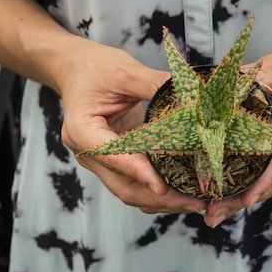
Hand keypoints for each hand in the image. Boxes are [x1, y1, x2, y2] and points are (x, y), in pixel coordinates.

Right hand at [58, 36, 207, 213]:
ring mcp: (99, 160)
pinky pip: (135, 180)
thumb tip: (194, 96)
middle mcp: (87, 152)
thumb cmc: (96, 68)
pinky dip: (157, 186)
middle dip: (159, 198)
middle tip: (195, 204)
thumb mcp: (125, 71)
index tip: (165, 186)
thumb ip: (156, 84)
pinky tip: (183, 188)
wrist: (76, 68)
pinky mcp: (114, 160)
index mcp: (82, 130)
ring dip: (161, 199)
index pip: (112, 156)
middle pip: (122, 186)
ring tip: (195, 202)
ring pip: (130, 190)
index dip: (139, 172)